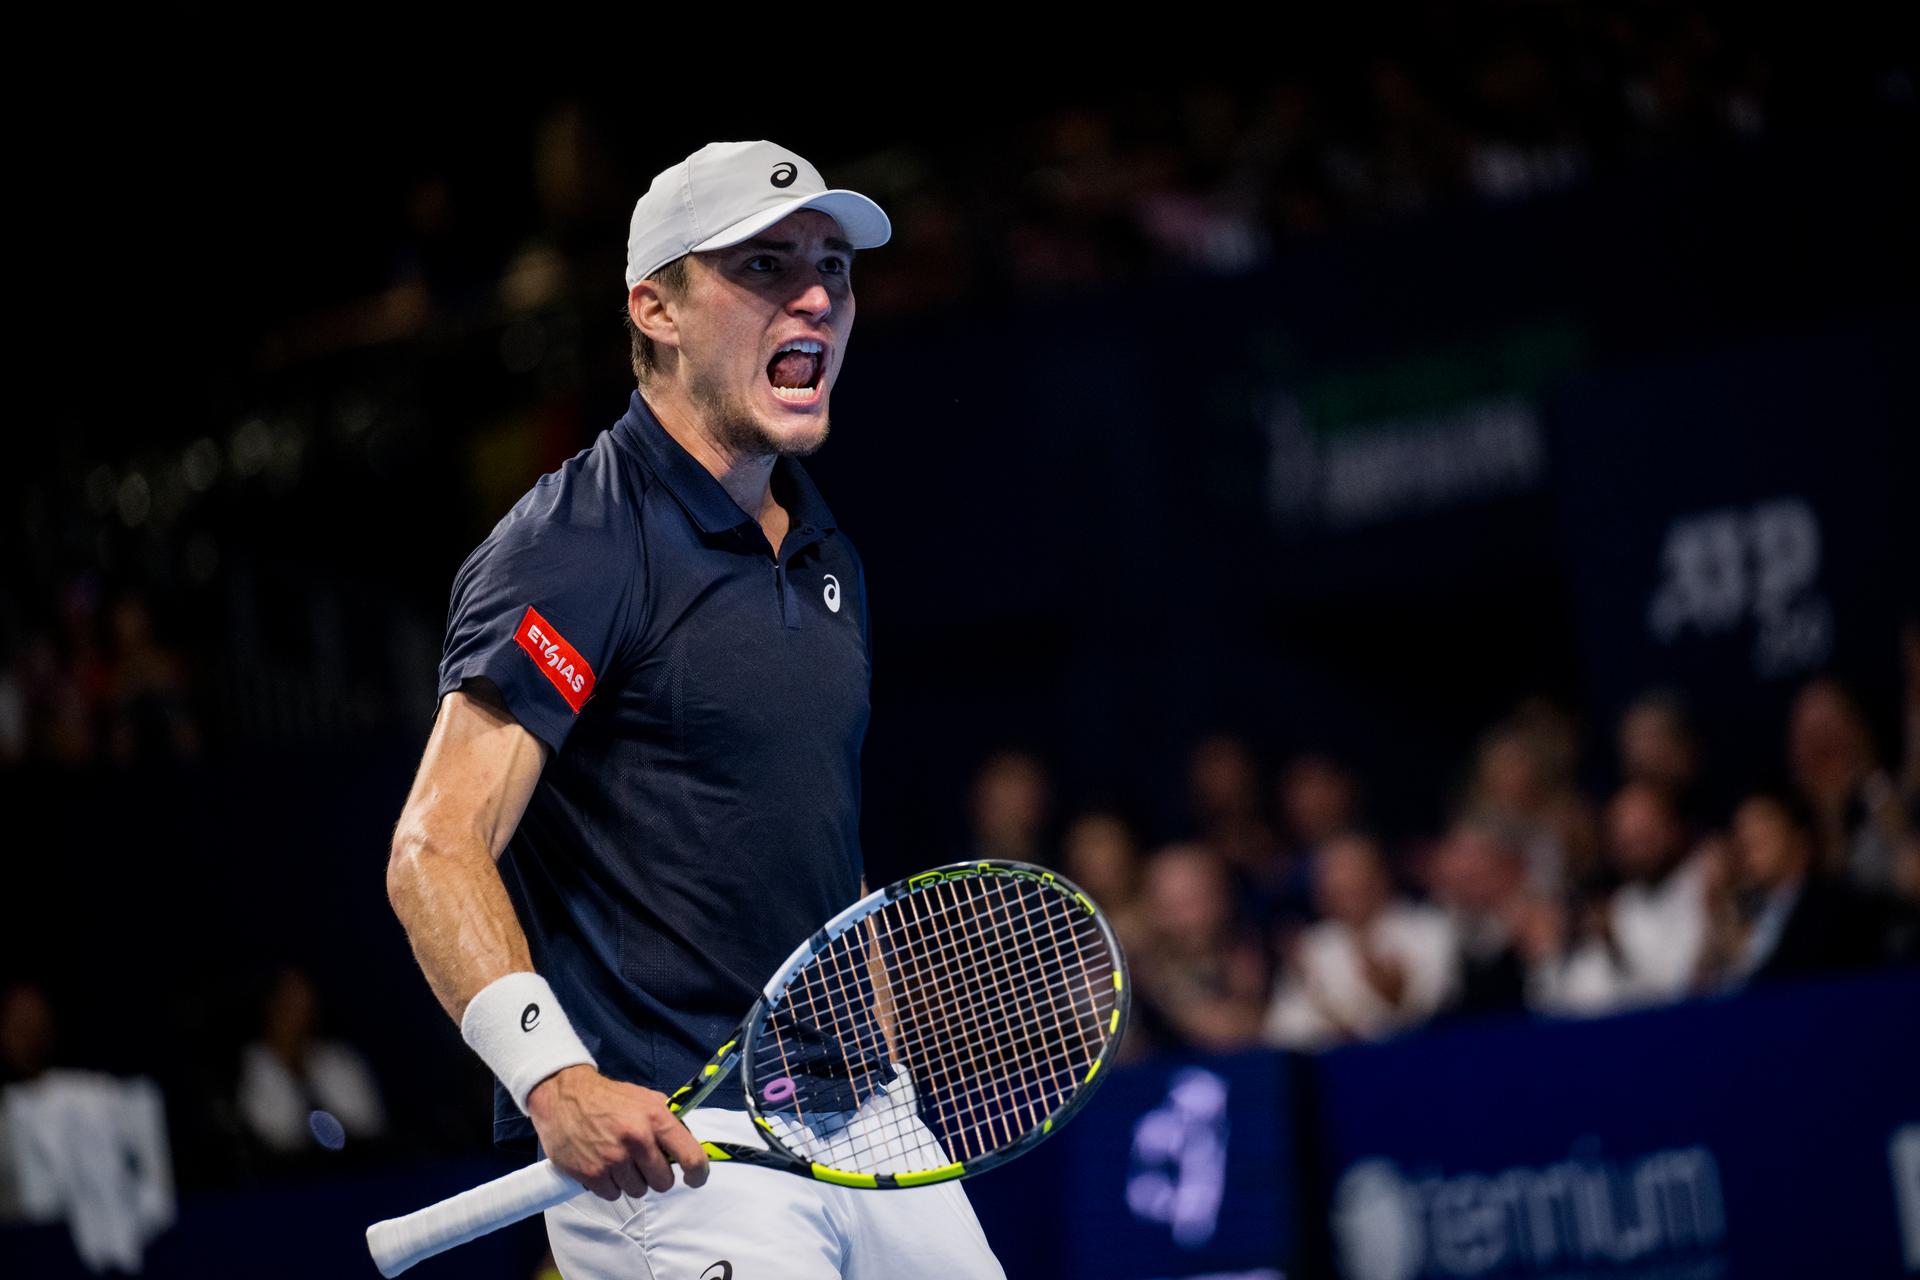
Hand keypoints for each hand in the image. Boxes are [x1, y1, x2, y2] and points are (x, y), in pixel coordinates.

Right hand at [526, 1065, 709, 1200]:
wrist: (564, 1097)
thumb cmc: (609, 1098)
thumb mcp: (646, 1099)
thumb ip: (668, 1122)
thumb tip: (687, 1147)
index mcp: (656, 1118)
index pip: (691, 1157)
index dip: (698, 1174)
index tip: (694, 1178)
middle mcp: (637, 1139)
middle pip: (663, 1182)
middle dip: (657, 1176)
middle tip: (644, 1163)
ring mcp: (613, 1159)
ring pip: (638, 1191)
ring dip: (632, 1181)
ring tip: (619, 1161)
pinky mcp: (591, 1174)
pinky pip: (613, 1195)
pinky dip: (610, 1186)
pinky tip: (603, 1167)